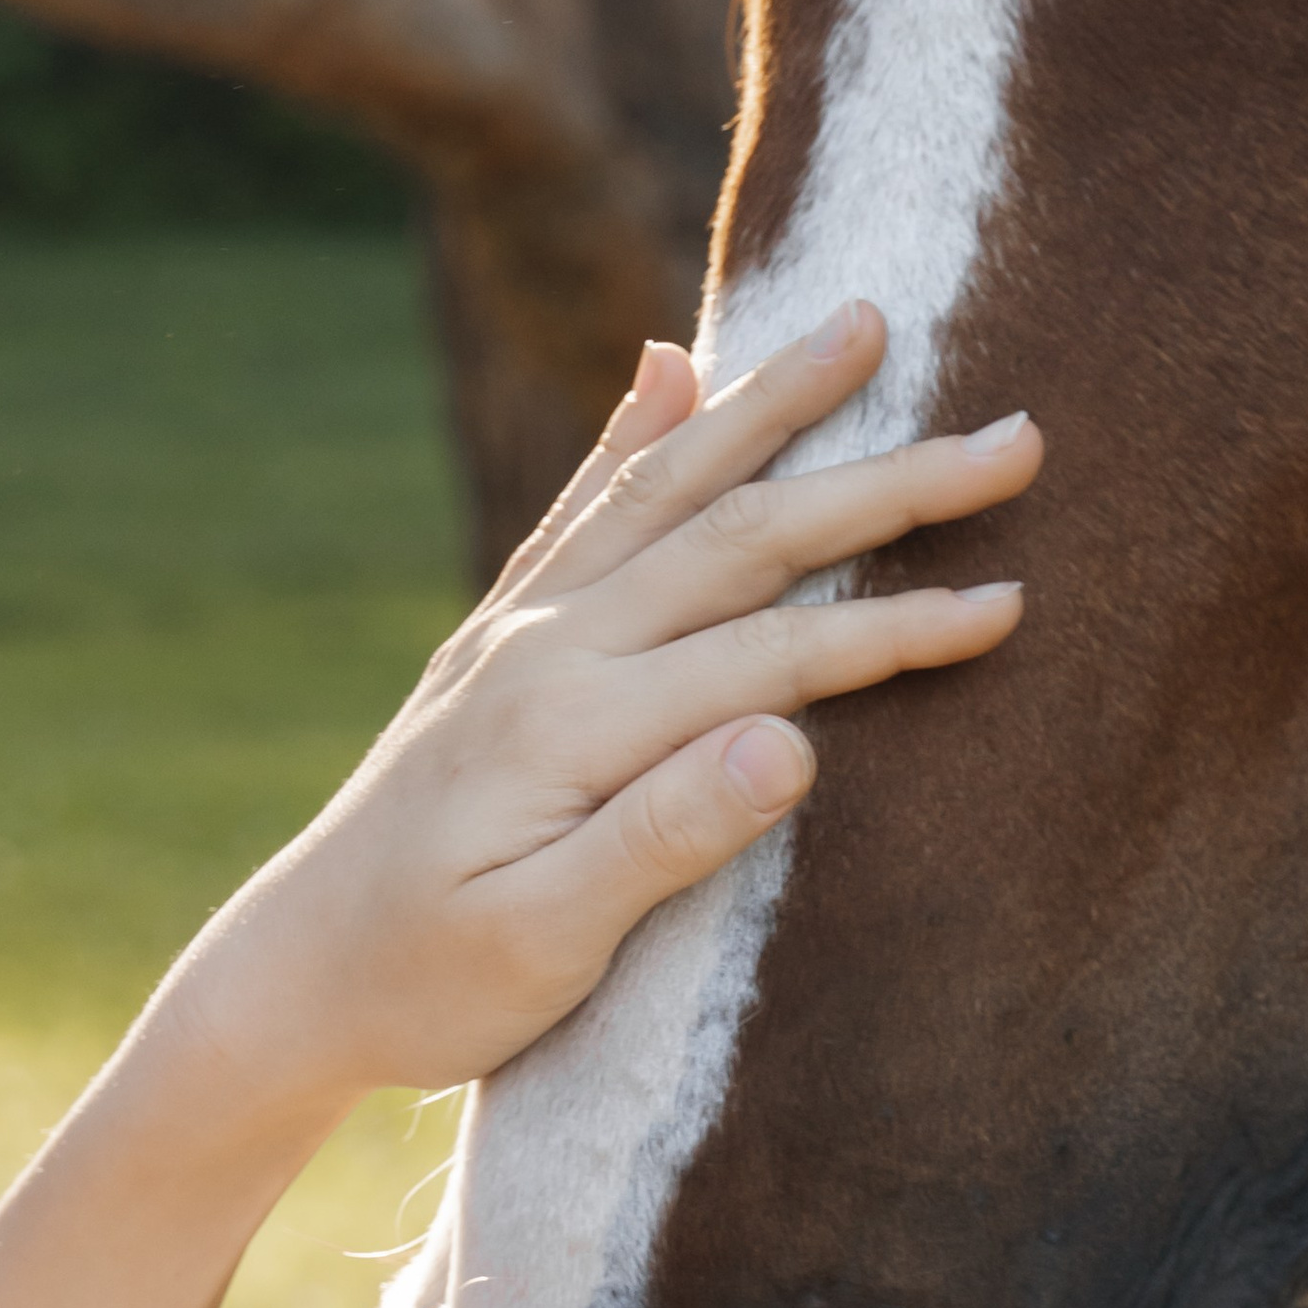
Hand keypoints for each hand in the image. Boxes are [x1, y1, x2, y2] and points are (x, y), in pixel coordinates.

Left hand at [161, 297, 1032, 1114]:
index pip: (775, 656)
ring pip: (669, 487)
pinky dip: (635, 426)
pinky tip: (673, 362)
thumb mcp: (543, 947)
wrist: (293, 975)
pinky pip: (583, 505)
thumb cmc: (428, 983)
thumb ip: (662, 838)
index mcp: (575, 723)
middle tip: (1014, 435)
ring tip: (861, 324)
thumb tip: (792, 740)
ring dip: (773, 404)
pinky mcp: (502, 635)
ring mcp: (520, 627)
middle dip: (887, 481)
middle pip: (746, 536)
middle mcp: (550, 645)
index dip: (900, 630)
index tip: (1013, 603)